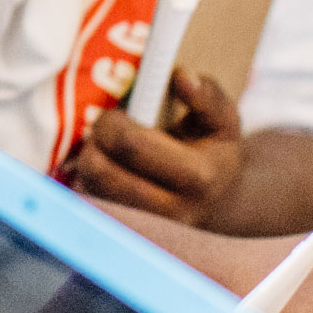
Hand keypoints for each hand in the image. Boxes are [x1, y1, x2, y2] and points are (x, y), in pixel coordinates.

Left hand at [66, 69, 242, 226]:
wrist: (217, 200)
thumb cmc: (213, 149)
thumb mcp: (223, 119)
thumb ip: (208, 95)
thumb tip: (181, 76)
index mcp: (198, 176)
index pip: (130, 145)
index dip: (113, 122)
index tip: (118, 113)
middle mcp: (173, 211)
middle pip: (101, 170)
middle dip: (95, 139)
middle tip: (106, 127)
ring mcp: (148, 229)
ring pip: (90, 189)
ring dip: (89, 160)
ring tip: (107, 148)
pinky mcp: (128, 236)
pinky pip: (89, 206)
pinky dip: (89, 183)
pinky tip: (108, 170)